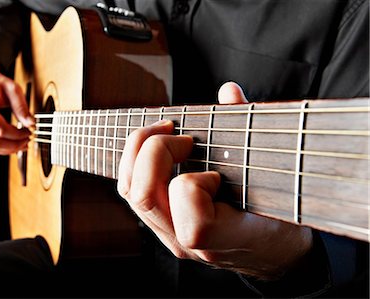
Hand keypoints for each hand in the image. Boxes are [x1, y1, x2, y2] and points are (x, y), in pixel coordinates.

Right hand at [0, 57, 34, 154]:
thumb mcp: (12, 89)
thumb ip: (21, 107)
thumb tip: (31, 123)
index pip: (0, 130)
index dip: (18, 135)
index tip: (30, 132)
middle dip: (14, 145)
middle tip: (27, 141)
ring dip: (7, 150)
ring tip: (21, 144)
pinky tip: (11, 144)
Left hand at [117, 82, 312, 279]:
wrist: (271, 256)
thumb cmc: (280, 221)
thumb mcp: (277, 183)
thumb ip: (251, 133)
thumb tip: (228, 92)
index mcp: (222, 239)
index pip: (190, 212)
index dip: (196, 182)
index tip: (217, 173)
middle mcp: (187, 242)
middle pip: (143, 196)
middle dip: (155, 151)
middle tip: (181, 136)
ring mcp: (168, 236)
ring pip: (129, 192)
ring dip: (138, 153)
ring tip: (164, 133)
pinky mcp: (161, 226)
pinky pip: (131, 192)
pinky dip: (136, 163)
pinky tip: (156, 148)